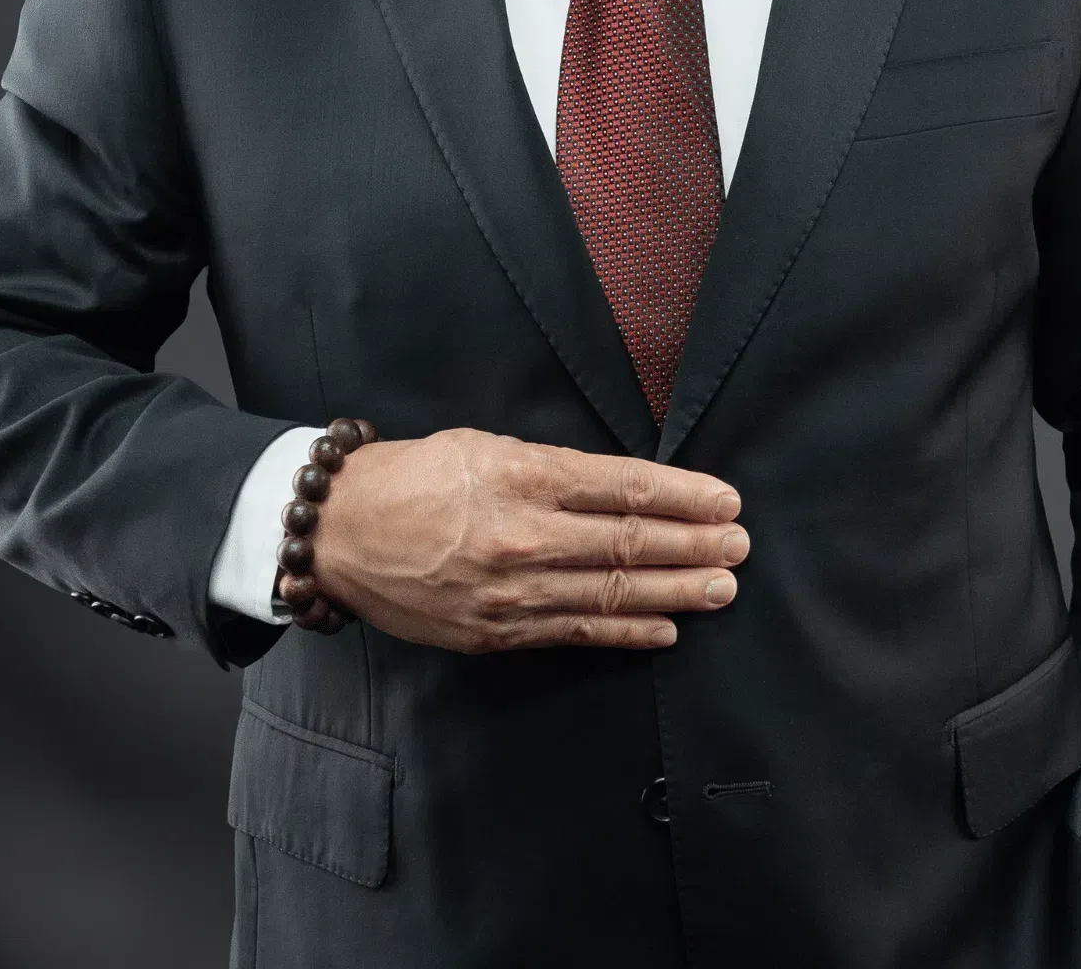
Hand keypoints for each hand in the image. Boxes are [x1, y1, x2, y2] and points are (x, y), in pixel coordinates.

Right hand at [307, 428, 747, 652]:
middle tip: (740, 547)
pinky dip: (626, 632)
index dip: (683, 497)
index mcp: (523, 477)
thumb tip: (619, 489)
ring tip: (722, 588)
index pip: (623, 489)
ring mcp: (512, 592)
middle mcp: (523, 536)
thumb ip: (551, 469)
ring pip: (611, 594)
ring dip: (676, 592)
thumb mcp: (484, 447)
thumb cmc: (414, 476)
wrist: (339, 531)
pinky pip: (575, 633)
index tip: (726, 500)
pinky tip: (665, 628)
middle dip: (694, 546)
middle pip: (628, 544)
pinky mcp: (496, 631)